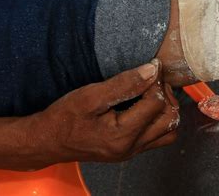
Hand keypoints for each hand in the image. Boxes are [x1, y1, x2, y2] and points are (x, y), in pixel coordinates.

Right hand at [20, 60, 177, 169]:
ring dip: (167, 109)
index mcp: (122, 134)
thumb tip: (152, 69)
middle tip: (152, 80)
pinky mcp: (131, 151)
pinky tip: (147, 107)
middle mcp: (132, 147)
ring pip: (170, 130)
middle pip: (170, 118)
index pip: (157, 104)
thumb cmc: (65, 117)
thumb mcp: (91, 96)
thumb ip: (124, 83)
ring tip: (151, 93)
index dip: (156, 82)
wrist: (47, 141)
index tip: (151, 67)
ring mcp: (133, 151)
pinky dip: (160, 120)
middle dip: (165, 95)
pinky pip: (160, 137)